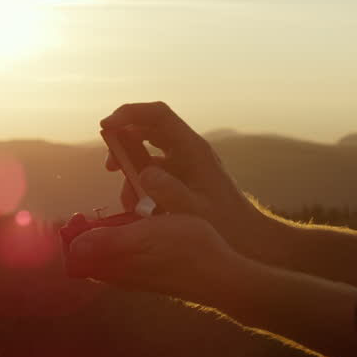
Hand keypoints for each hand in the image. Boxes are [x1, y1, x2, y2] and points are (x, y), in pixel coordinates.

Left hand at [64, 173, 252, 308]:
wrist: (225, 275)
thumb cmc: (186, 251)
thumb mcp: (146, 237)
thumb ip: (109, 242)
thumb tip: (74, 248)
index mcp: (116, 268)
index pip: (78, 258)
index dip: (74, 237)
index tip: (80, 216)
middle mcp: (124, 276)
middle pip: (94, 255)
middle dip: (94, 231)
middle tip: (110, 210)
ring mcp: (141, 276)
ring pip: (115, 254)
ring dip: (116, 233)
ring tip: (134, 213)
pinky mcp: (157, 272)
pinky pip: (135, 254)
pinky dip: (134, 238)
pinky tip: (152, 225)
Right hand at [101, 101, 266, 252]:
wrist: (252, 242)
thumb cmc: (228, 227)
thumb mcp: (196, 211)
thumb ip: (169, 191)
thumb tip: (143, 172)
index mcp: (193, 149)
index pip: (158, 115)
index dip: (129, 114)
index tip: (105, 127)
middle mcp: (188, 151)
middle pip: (148, 130)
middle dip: (123, 143)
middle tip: (109, 166)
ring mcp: (185, 166)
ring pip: (148, 154)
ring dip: (131, 172)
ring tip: (126, 201)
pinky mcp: (182, 182)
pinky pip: (154, 175)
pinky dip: (140, 187)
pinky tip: (138, 211)